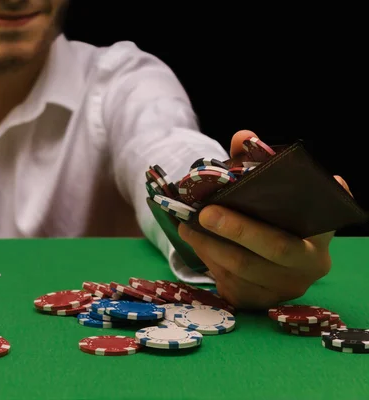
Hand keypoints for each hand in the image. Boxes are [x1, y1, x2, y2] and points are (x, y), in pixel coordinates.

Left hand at [177, 130, 352, 309]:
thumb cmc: (265, 216)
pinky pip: (231, 285)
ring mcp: (285, 288)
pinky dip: (210, 263)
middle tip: (204, 214)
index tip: (290, 189)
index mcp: (319, 234)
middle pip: (275, 249)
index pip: (318, 220)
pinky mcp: (259, 302)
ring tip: (187, 228)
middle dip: (237, 231)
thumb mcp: (263, 190)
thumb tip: (242, 137)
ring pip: (244, 270)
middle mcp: (309, 265)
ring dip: (210, 247)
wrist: (259, 254)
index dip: (311, 205)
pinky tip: (198, 246)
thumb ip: (254, 161)